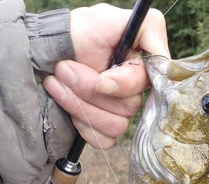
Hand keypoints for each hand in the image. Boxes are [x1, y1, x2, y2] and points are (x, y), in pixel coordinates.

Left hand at [43, 4, 168, 148]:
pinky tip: (66, 104)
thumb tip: (164, 62)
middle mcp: (131, 94)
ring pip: (114, 126)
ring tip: (58, 81)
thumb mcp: (112, 18)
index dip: (123, 85)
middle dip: (88, 89)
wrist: (44, 54)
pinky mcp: (102, 131)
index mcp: (140, 70)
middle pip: (127, 108)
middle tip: (65, 69)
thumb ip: (149, 28)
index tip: (100, 79)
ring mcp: (117, 115)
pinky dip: (82, 125)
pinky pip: (103, 140)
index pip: (146, 87)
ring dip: (80, 104)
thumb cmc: (78, 33)